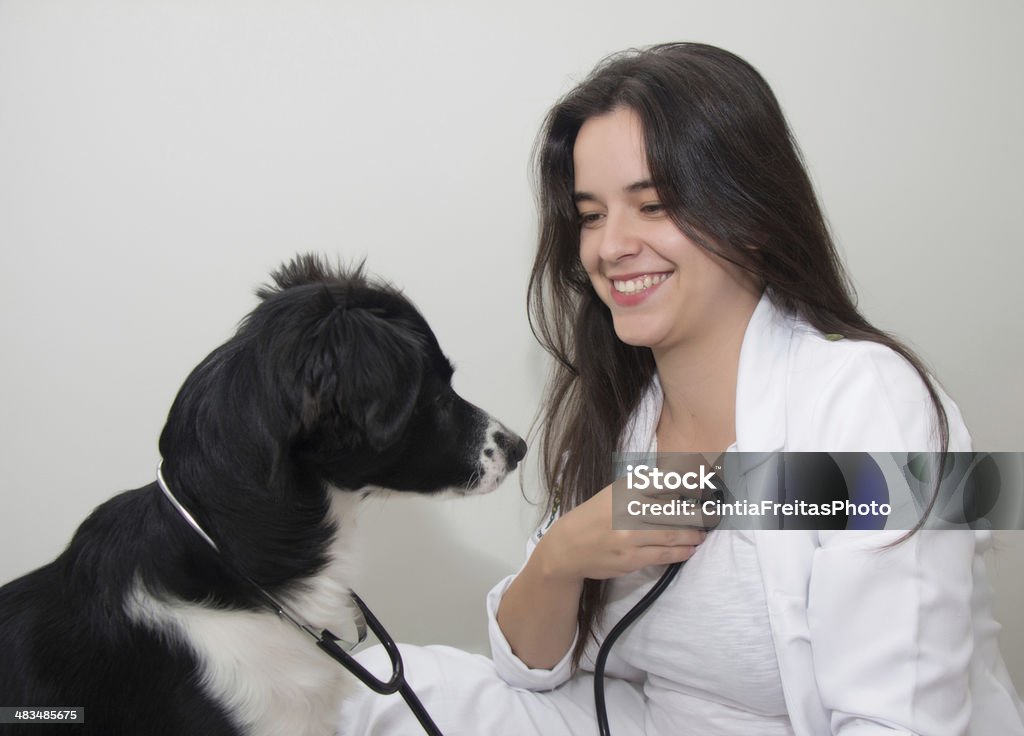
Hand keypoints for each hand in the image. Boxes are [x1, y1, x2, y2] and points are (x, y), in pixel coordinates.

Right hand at [536, 483, 705, 581]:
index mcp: (626, 489)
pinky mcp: (630, 558)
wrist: (568, 547)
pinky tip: (690, 549)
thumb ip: (644, 488)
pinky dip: (681, 552)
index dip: (692, 483)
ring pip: (673, 534)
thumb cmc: (595, 516)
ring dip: (694, 535)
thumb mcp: (615, 493)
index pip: (666, 482)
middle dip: (700, 514)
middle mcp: (628, 510)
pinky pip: (664, 554)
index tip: (710, 484)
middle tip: (715, 515)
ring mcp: (629, 535)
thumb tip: (679, 484)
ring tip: (703, 534)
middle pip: (675, 510)